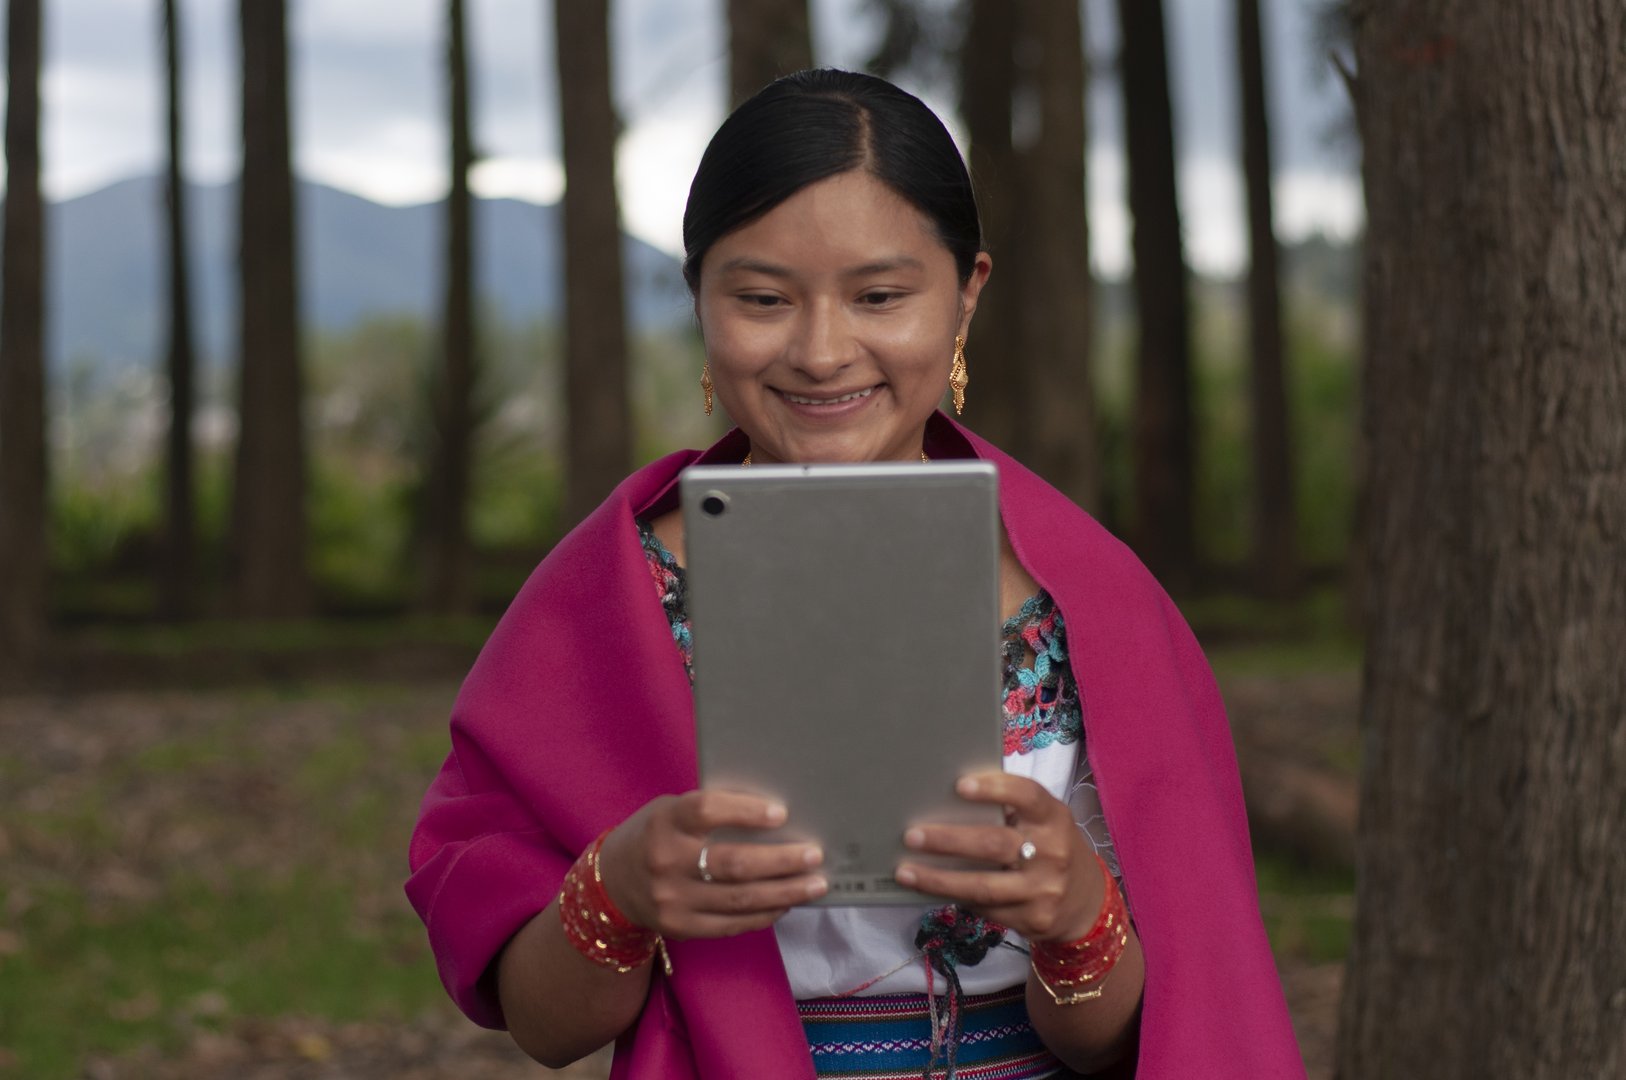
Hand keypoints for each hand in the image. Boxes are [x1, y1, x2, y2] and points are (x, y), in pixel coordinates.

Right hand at [597, 790, 827, 939]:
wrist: (612, 884)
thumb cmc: (657, 835)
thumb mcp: (671, 811)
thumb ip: (713, 811)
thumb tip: (776, 817)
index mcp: (666, 821)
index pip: (707, 811)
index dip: (746, 812)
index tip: (781, 813)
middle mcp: (667, 861)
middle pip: (734, 863)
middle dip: (781, 861)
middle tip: (814, 855)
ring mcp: (673, 900)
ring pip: (740, 899)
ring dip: (784, 892)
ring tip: (815, 884)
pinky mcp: (681, 927)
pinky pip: (732, 924)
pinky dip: (765, 913)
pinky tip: (786, 903)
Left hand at [894, 770, 1105, 942]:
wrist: (1086, 903)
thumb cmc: (1050, 848)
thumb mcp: (1043, 823)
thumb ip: (1011, 810)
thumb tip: (947, 796)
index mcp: (1054, 818)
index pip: (1027, 796)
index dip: (994, 788)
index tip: (959, 785)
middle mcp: (1053, 853)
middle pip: (994, 844)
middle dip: (948, 840)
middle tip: (911, 835)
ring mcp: (1044, 890)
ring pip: (982, 886)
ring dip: (938, 880)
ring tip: (905, 871)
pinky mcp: (1033, 919)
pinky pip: (985, 909)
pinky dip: (955, 898)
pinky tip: (930, 890)